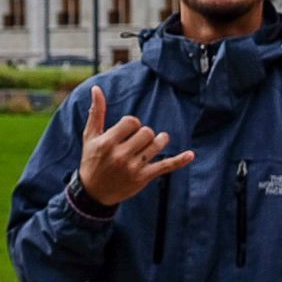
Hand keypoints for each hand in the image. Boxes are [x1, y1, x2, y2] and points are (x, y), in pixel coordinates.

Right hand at [79, 85, 194, 205]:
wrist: (93, 193)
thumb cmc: (91, 159)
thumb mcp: (90, 136)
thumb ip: (96, 112)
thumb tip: (96, 88)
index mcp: (108, 142)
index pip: (131, 122)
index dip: (132, 123)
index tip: (127, 131)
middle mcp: (121, 155)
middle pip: (146, 132)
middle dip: (143, 133)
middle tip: (137, 140)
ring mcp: (133, 168)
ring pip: (156, 145)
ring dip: (159, 140)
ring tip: (157, 140)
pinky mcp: (143, 178)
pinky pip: (164, 167)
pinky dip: (179, 161)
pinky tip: (190, 155)